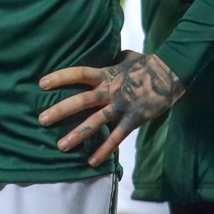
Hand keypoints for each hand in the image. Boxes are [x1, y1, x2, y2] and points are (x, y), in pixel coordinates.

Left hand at [38, 50, 185, 166]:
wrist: (171, 72)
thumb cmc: (146, 63)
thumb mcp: (125, 57)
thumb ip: (109, 59)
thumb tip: (100, 52)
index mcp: (106, 73)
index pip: (79, 73)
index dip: (60, 77)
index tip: (41, 84)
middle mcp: (111, 90)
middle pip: (82, 100)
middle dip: (60, 110)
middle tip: (41, 120)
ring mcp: (122, 106)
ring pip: (96, 122)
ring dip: (77, 135)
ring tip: (60, 146)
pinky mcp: (134, 119)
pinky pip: (116, 138)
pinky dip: (104, 150)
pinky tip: (91, 161)